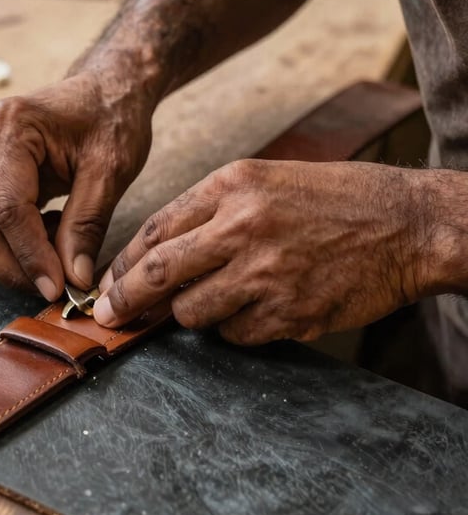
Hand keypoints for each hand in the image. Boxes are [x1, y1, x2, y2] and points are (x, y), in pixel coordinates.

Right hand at [0, 70, 152, 298]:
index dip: (32, 258)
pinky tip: (45, 234)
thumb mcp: (111, 171)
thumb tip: (73, 280)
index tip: (59, 288)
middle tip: (53, 287)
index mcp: (8, 126)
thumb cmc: (109, 120)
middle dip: (12, 268)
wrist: (103, 92)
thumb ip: (87, 226)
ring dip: (7, 260)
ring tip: (56, 250)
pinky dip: (6, 246)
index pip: (8, 210)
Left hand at [93, 160, 429, 344]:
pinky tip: (259, 308)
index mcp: (232, 188)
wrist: (405, 223)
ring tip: (217, 298)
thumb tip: (156, 253)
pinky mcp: (289, 314)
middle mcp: (243, 228)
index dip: (123, 264)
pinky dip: (236, 329)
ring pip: (193, 312)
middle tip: (109, 316)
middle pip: (159, 275)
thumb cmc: (332, 199)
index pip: (155, 231)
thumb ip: (209, 211)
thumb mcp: (264, 180)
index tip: (108, 283)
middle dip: (125, 301)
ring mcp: (266, 274)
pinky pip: (236, 335)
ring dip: (191, 314)